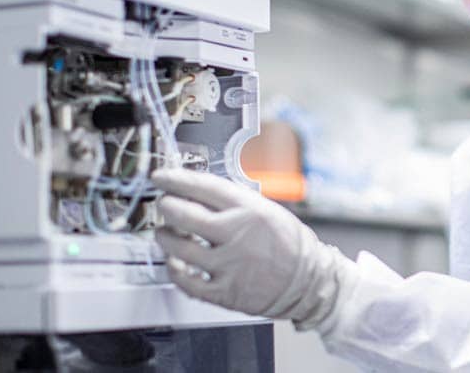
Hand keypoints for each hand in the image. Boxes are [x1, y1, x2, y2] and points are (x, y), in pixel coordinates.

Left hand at [151, 169, 347, 329]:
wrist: (308, 282)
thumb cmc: (289, 244)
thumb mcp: (267, 210)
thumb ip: (234, 203)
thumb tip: (199, 192)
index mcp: (250, 210)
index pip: (204, 187)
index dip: (176, 180)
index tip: (162, 177)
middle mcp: (237, 235)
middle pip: (184, 215)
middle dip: (167, 206)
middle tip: (164, 204)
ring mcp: (229, 264)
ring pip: (179, 248)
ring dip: (165, 237)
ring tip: (165, 233)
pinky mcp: (224, 291)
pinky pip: (186, 281)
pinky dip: (174, 269)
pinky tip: (174, 262)